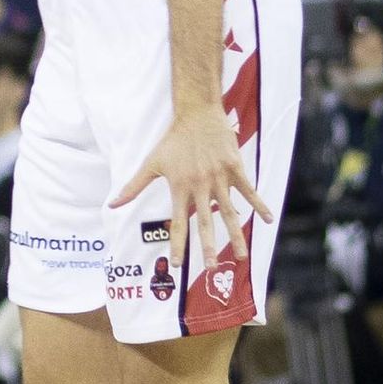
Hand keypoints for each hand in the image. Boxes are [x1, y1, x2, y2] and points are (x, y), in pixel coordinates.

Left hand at [109, 105, 271, 275]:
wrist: (196, 114)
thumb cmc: (173, 140)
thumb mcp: (151, 163)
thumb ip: (133, 187)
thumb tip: (112, 204)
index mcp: (180, 187)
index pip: (178, 222)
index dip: (177, 244)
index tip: (178, 264)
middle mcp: (200, 186)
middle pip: (205, 223)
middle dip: (208, 247)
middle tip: (211, 269)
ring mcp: (219, 178)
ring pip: (229, 212)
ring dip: (236, 236)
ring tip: (242, 257)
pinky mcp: (235, 168)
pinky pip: (249, 190)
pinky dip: (259, 205)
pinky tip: (269, 220)